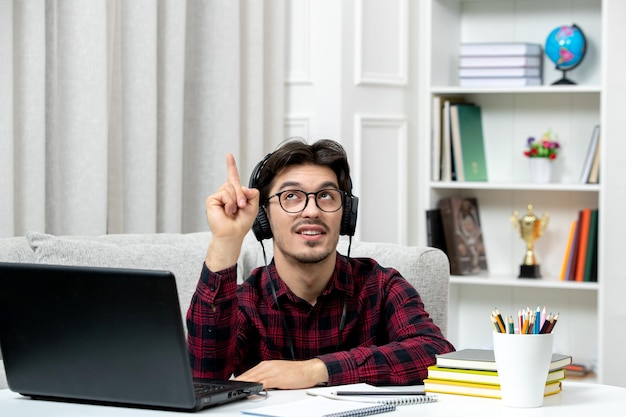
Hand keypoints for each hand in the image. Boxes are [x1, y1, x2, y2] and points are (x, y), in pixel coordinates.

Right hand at [204, 153, 259, 270]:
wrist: (232, 234)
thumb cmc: (241, 223)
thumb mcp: (253, 206)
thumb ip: (252, 194)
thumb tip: (245, 188)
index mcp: (235, 194)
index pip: (232, 177)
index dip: (231, 166)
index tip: (229, 155)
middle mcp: (226, 193)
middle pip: (235, 183)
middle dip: (241, 194)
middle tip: (242, 206)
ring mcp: (219, 196)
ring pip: (230, 188)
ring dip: (236, 199)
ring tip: (234, 211)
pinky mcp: (212, 199)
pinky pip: (224, 194)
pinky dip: (229, 203)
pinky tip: (227, 211)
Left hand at [232, 359, 328, 389]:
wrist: (309, 370)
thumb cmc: (295, 372)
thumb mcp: (278, 373)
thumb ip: (267, 377)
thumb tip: (257, 385)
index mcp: (267, 365)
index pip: (250, 373)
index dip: (240, 378)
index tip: (231, 383)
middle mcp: (268, 366)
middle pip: (250, 375)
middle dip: (239, 381)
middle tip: (230, 386)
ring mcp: (273, 371)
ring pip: (255, 378)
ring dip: (245, 383)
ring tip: (235, 388)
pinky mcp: (278, 378)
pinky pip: (264, 383)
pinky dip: (256, 386)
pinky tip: (251, 389)